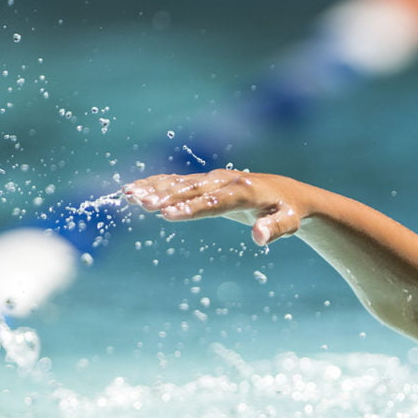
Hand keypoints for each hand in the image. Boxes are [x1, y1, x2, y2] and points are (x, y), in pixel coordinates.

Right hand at [122, 170, 305, 245]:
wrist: (285, 194)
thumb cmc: (287, 211)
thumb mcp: (288, 222)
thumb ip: (274, 228)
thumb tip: (259, 237)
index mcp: (244, 191)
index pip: (214, 201)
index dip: (192, 207)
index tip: (169, 214)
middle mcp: (225, 181)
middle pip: (192, 189)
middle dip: (167, 196)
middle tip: (141, 203)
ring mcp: (213, 179)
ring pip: (181, 182)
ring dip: (155, 188)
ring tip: (129, 195)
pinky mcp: (205, 182)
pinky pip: (177, 182)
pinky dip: (156, 184)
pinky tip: (132, 190)